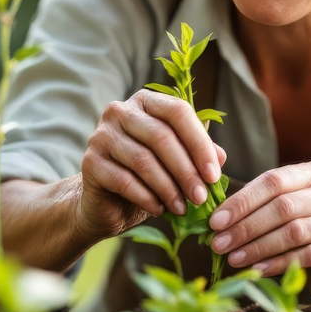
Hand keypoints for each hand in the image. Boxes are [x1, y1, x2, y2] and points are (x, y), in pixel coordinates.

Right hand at [77, 89, 225, 239]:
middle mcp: (120, 111)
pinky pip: (124, 180)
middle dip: (186, 171)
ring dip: (168, 188)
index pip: (178, 112)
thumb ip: (197, 154)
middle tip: (201, 197)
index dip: (199, 144)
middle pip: (161, 136)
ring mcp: (101, 134)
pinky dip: (147, 197)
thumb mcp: (177, 163)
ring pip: (143, 160)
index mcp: (146, 101)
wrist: (107, 203)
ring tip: (182, 208)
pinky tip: (160, 210)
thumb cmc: (148, 178)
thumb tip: (221, 157)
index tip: (214, 176)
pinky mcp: (89, 161)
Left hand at [207, 161, 310, 300]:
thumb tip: (212, 214)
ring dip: (258, 246)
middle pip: (283, 206)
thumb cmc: (303, 231)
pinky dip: (279, 263)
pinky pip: (308, 255)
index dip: (242, 201)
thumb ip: (255, 202)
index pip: (273, 181)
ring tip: (233, 258)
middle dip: (246, 227)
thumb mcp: (283, 209)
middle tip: (218, 243)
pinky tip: (257, 270)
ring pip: (294, 231)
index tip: (215, 221)